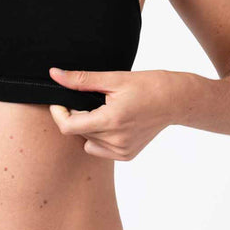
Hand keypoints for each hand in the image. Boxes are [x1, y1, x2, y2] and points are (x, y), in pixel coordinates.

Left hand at [48, 67, 176, 159]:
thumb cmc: (147, 85)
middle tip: (89, 99)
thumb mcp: (112, 78)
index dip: (59, 112)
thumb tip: (54, 74)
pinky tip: (112, 122)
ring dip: (87, 126)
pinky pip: (99, 149)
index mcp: (111, 121)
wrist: (175, 100)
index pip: (68, 126)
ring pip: (87, 140)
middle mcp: (116, 140)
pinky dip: (99, 137)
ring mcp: (122, 150)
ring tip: (104, 109)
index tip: (60, 101)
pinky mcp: (127, 155)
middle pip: (77, 132)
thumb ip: (80, 79)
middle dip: (75, 115)